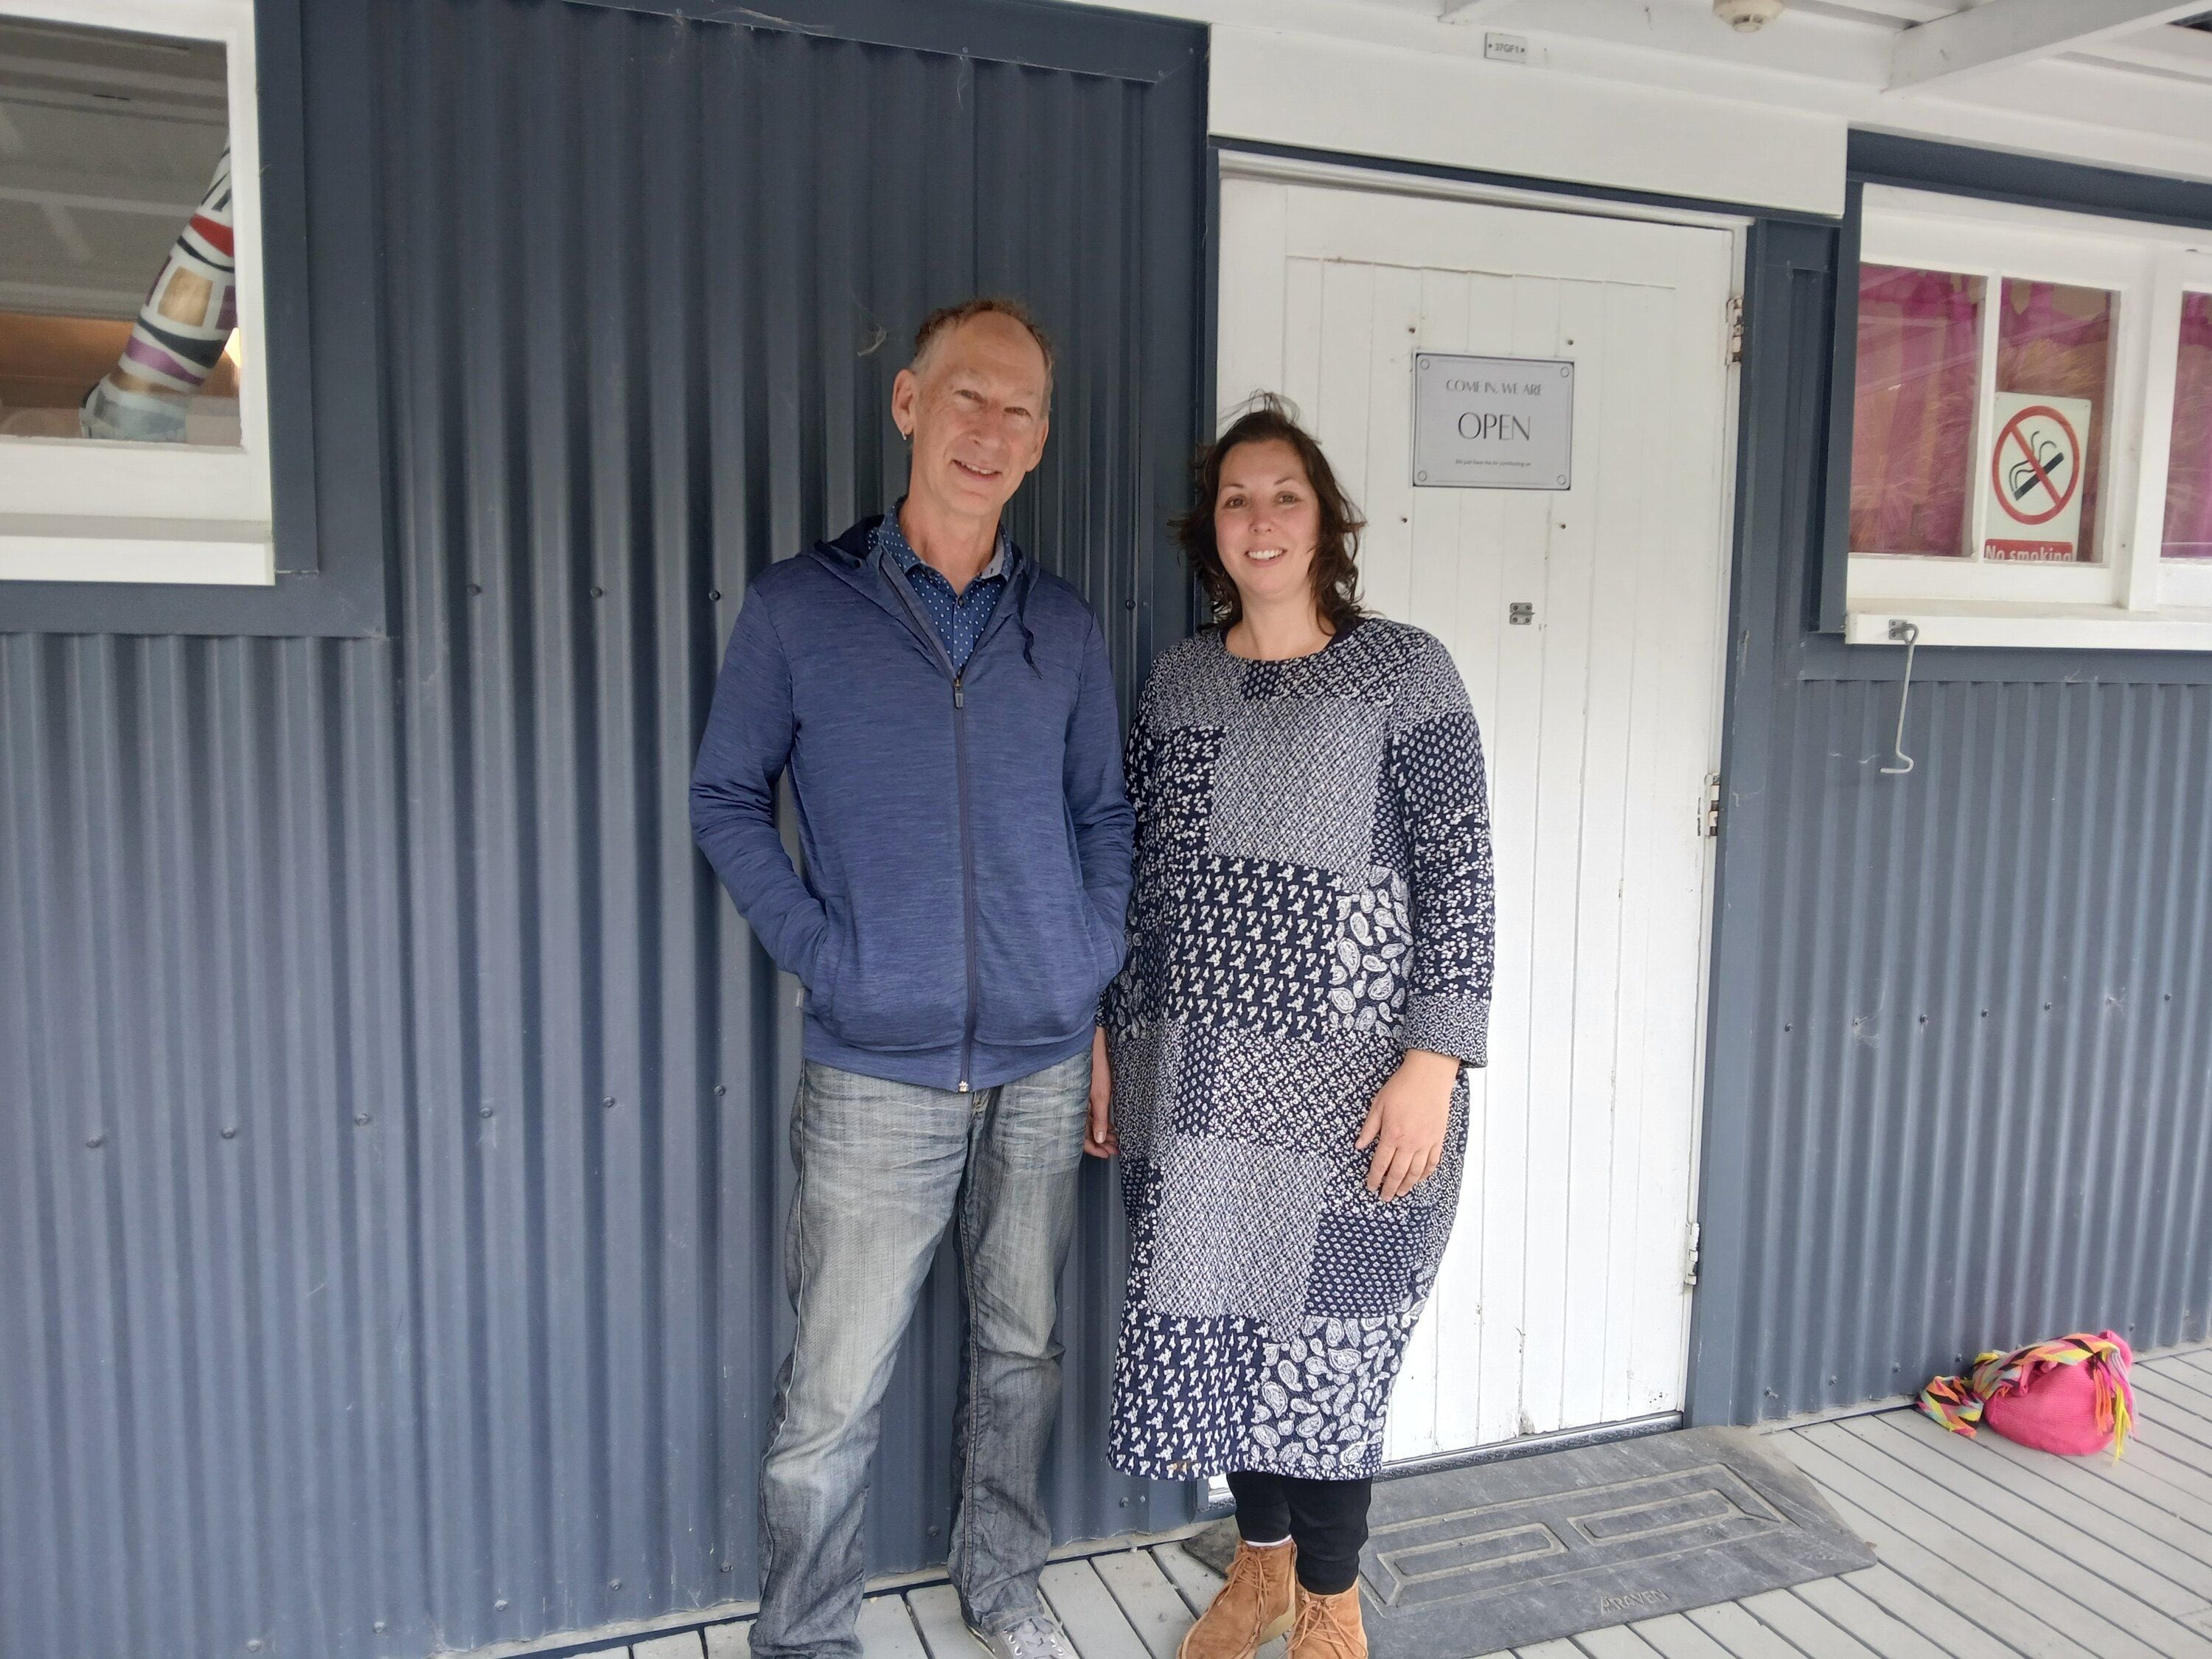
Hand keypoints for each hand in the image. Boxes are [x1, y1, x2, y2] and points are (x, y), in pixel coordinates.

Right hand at [1084, 1026, 1117, 1157]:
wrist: (1091, 1038)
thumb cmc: (1094, 1063)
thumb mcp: (1100, 1093)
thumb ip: (1099, 1117)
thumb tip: (1100, 1140)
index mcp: (1074, 1106)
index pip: (1080, 1137)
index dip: (1093, 1148)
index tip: (1107, 1155)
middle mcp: (1075, 1104)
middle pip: (1085, 1131)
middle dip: (1101, 1142)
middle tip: (1116, 1149)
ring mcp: (1080, 1098)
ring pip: (1090, 1122)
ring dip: (1103, 1132)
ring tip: (1117, 1139)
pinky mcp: (1085, 1090)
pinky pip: (1091, 1112)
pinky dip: (1102, 1120)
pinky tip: (1111, 1125)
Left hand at [1356, 1049, 1457, 1200]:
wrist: (1428, 1076)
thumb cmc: (1401, 1088)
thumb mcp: (1378, 1105)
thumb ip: (1369, 1128)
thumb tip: (1359, 1146)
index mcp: (1392, 1135)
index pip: (1381, 1164)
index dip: (1375, 1178)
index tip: (1371, 1187)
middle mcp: (1410, 1143)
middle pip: (1398, 1173)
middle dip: (1390, 1188)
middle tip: (1385, 1197)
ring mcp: (1426, 1142)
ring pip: (1416, 1172)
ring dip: (1407, 1185)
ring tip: (1401, 1192)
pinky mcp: (1438, 1138)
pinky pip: (1433, 1162)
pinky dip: (1426, 1174)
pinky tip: (1420, 1179)